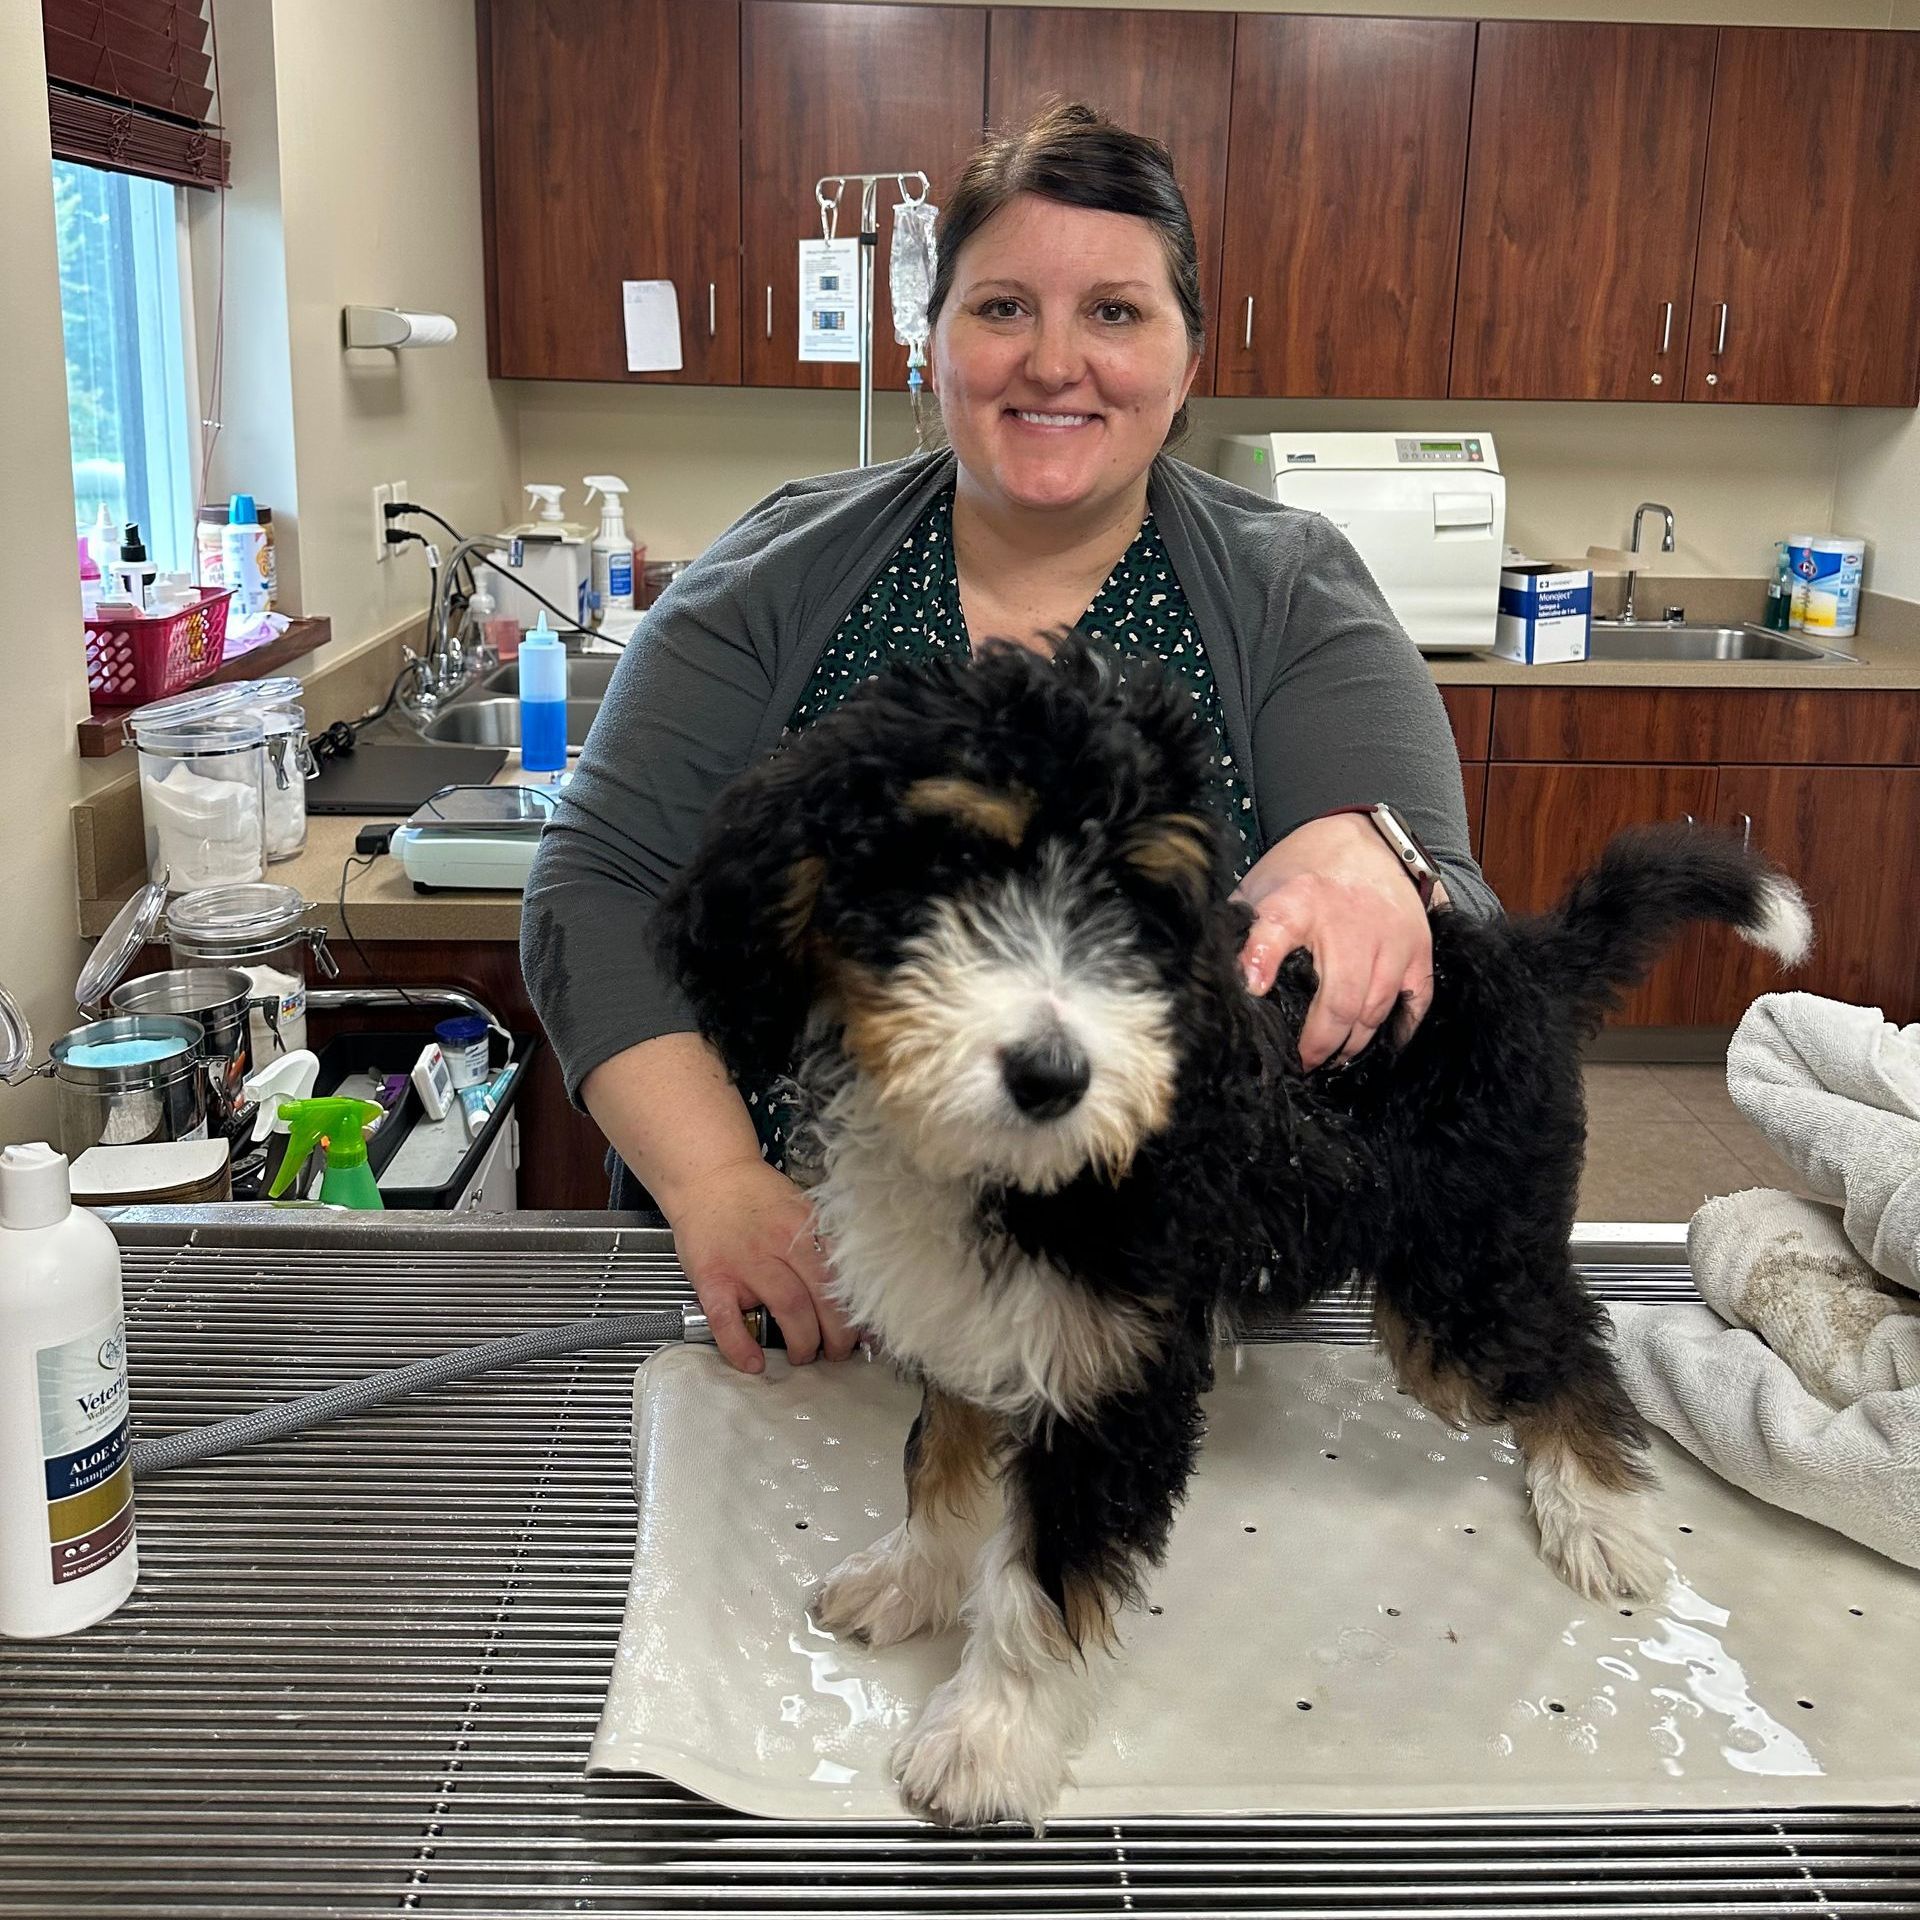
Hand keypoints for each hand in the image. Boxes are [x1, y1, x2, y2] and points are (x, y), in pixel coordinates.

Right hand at [664, 1156, 859, 1373]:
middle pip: (821, 1296)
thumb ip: (820, 1244)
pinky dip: (740, 1345)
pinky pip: (727, 1318)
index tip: (864, 1334)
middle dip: (836, 1334)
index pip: (841, 1277)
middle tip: (838, 1353)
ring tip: (803, 1356)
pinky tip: (754, 1363)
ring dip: (802, 1341)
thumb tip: (851, 1289)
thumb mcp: (798, 1209)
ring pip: (788, 1307)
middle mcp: (780, 1243)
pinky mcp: (712, 1277)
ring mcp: (745, 1261)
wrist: (707, 1177)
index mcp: (806, 1228)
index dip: (856, 1312)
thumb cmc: (754, 1197)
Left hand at [1233, 813, 1440, 1070]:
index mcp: (1299, 902)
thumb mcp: (1261, 890)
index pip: (1274, 931)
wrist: (1364, 840)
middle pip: (1339, 1002)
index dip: (1259, 963)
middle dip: (1319, 1045)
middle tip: (1302, 1062)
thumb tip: (1219, 978)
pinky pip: (1415, 1003)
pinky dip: (1398, 1031)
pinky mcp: (1418, 949)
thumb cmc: (1304, 875)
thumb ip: (1241, 932)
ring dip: (1353, 1043)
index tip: (1252, 992)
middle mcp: (1350, 922)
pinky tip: (1379, 1045)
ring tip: (1333, 1056)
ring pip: (1374, 1011)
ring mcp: (1391, 938)